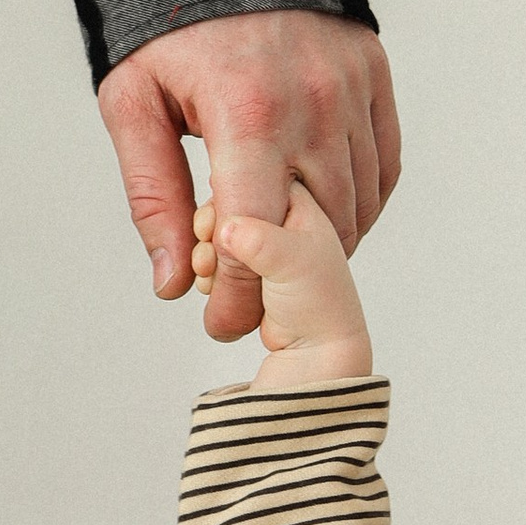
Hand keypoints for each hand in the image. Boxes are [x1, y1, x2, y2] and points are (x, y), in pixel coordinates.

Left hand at [97, 9, 399, 340]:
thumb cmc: (165, 15)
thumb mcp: (132, 100)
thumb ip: (153, 195)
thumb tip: (172, 281)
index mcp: (247, 112)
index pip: (258, 236)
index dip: (242, 295)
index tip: (220, 326)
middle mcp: (313, 104)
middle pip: (318, 233)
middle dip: (283, 283)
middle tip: (250, 303)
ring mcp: (352, 89)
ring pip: (357, 206)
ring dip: (322, 248)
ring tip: (281, 262)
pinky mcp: (374, 76)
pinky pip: (383, 168)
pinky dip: (359, 206)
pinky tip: (322, 219)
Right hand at [192, 182, 374, 388]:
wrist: (315, 351)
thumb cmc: (318, 304)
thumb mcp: (292, 264)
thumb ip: (261, 241)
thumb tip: (225, 229)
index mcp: (299, 202)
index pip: (253, 173)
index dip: (227, 196)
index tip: (215, 223)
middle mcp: (280, 217)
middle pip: (229, 203)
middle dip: (212, 229)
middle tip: (208, 254)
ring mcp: (263, 243)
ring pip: (218, 232)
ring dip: (206, 254)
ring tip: (210, 275)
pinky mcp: (248, 266)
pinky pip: (216, 257)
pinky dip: (209, 270)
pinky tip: (210, 284)